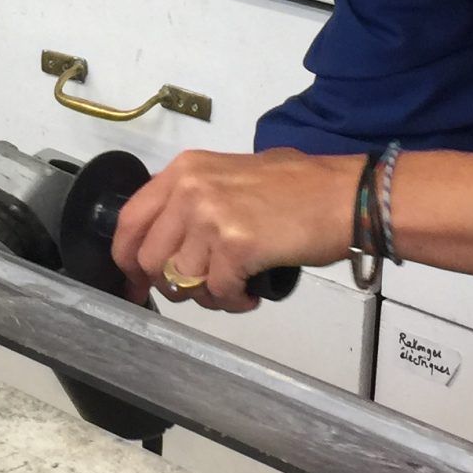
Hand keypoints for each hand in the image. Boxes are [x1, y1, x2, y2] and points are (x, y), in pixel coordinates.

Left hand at [111, 148, 358, 310]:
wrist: (345, 195)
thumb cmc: (300, 187)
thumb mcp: (231, 177)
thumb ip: (194, 201)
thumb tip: (168, 242)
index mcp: (184, 170)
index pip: (130, 221)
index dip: (126, 260)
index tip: (134, 283)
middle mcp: (190, 190)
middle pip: (149, 259)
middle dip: (171, 285)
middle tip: (202, 290)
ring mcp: (210, 217)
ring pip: (181, 281)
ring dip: (207, 296)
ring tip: (234, 289)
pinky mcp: (236, 247)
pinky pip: (218, 292)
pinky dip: (234, 302)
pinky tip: (252, 293)